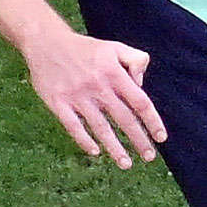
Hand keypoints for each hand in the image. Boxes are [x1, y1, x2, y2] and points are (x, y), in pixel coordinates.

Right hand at [21, 29, 164, 168]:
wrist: (46, 42)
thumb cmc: (84, 48)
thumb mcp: (114, 47)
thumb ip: (135, 60)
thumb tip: (141, 85)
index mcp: (113, 72)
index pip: (140, 102)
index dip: (152, 121)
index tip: (161, 138)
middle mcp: (97, 86)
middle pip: (124, 118)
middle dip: (138, 140)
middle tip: (149, 157)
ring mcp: (77, 96)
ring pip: (100, 127)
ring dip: (114, 147)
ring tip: (126, 163)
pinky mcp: (58, 102)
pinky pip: (73, 126)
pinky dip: (84, 140)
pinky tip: (95, 152)